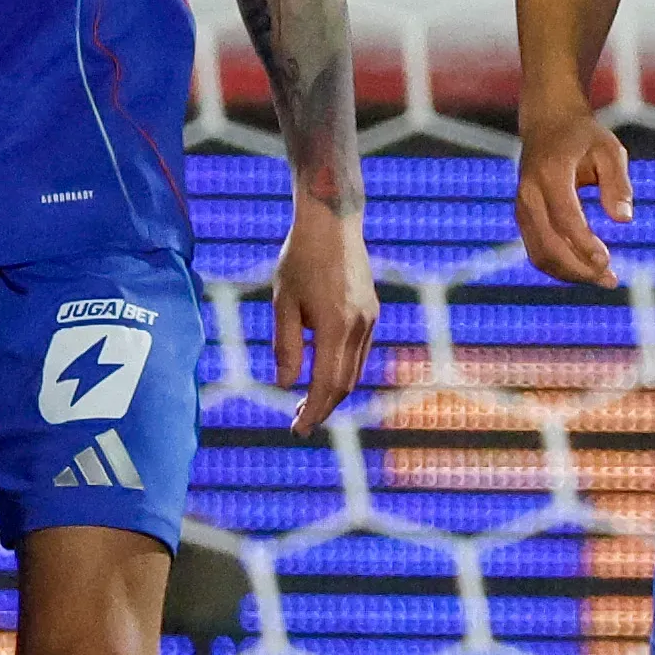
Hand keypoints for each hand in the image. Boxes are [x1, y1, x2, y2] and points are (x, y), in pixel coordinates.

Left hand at [267, 203, 376, 434]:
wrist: (332, 223)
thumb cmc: (299, 259)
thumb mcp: (283, 302)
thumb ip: (286, 345)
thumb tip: (285, 385)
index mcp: (335, 326)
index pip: (326, 383)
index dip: (313, 411)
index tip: (298, 430)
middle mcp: (359, 327)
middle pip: (344, 383)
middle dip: (322, 408)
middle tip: (298, 425)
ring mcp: (370, 319)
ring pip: (354, 370)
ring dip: (333, 392)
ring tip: (306, 405)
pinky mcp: (372, 312)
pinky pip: (359, 353)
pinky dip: (342, 371)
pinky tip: (323, 374)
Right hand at [515, 101, 631, 286]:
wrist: (547, 122)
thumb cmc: (583, 136)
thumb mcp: (610, 150)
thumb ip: (619, 183)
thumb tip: (624, 221)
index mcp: (550, 173)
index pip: (565, 218)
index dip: (584, 244)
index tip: (608, 262)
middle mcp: (529, 193)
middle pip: (549, 243)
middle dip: (580, 268)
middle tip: (611, 279)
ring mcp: (522, 207)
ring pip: (539, 254)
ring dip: (570, 273)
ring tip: (603, 279)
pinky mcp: (523, 217)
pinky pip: (537, 251)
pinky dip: (559, 266)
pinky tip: (585, 270)